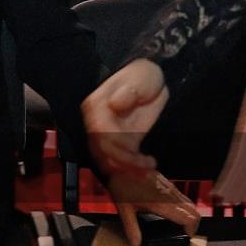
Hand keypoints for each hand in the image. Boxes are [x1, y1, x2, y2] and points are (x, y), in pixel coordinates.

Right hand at [81, 59, 166, 175]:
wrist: (149, 80)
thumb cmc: (143, 76)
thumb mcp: (142, 77)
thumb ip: (130, 89)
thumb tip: (115, 103)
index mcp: (97, 105)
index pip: (100, 131)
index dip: (115, 147)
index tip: (135, 156)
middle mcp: (96, 121)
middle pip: (102, 149)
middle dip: (123, 163)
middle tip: (146, 167)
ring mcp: (107, 133)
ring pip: (108, 158)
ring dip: (127, 168)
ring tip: (148, 169)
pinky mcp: (120, 141)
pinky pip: (120, 160)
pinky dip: (132, 168)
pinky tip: (149, 166)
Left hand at [106, 171, 200, 245]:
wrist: (119, 163)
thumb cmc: (121, 183)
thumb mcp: (124, 209)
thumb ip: (132, 228)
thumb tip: (136, 243)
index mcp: (162, 202)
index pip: (189, 217)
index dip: (192, 229)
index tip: (186, 236)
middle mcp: (168, 193)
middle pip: (193, 210)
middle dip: (193, 223)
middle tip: (183, 231)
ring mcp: (167, 185)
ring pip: (187, 201)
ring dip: (186, 213)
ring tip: (176, 222)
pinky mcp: (164, 180)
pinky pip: (179, 194)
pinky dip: (180, 205)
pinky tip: (167, 209)